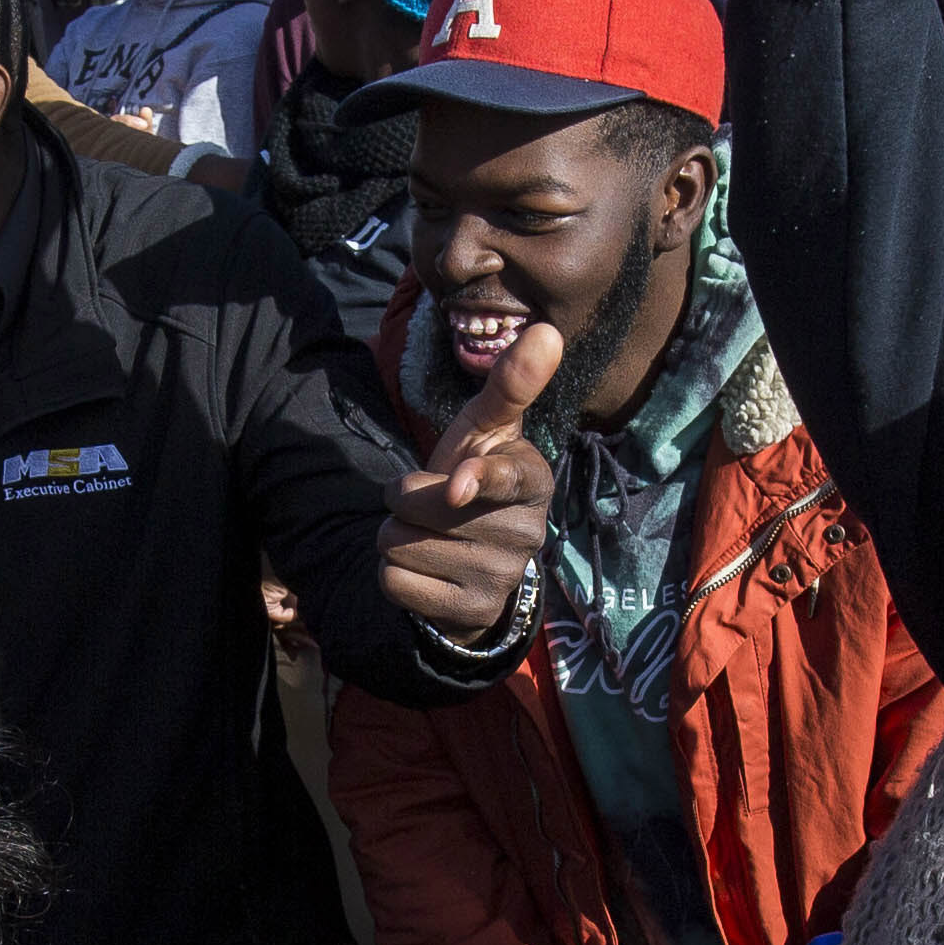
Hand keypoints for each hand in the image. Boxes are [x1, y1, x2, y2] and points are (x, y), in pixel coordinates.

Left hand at [377, 318, 558, 641]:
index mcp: (534, 481)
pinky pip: (395, 583)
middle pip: (422, 507)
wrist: (468, 556)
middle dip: (405, 499)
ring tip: (428, 534)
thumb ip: (511, 382)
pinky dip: (395, 574)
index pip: (506, 479)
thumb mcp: (487, 428)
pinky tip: (424, 569)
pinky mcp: (471, 614)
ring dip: (397, 535)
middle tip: (431, 501)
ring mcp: (501, 579)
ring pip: (402, 545)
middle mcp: (527, 533)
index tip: (459, 484)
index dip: (477, 480)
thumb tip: (548, 330)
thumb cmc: (475, 474)